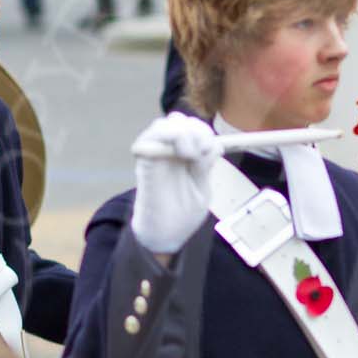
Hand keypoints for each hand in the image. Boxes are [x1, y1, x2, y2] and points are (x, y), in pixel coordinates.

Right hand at [130, 112, 216, 253]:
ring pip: (165, 124)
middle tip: (202, 152)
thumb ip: (205, 167)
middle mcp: (168, 153)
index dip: (205, 133)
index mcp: (184, 158)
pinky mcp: (144, 163)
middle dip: (196, 130)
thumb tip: (213, 145)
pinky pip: (148, 138)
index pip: (194, 128)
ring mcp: (155, 156)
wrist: (166, 236)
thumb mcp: (201, 189)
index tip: (213, 151)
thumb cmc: (183, 216)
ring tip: (190, 154)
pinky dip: (166, 136)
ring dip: (183, 133)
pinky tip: (179, 153)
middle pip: (180, 120)